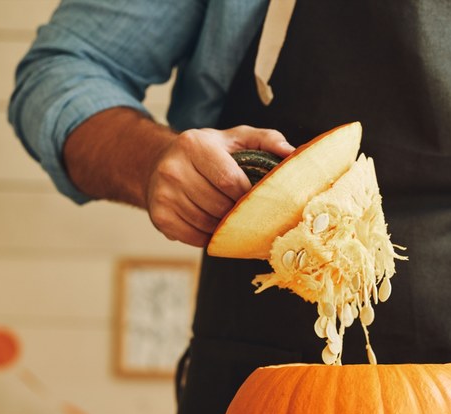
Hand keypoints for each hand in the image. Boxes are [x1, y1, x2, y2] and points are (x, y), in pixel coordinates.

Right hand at [146, 126, 293, 246]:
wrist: (160, 164)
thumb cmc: (207, 153)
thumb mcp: (235, 138)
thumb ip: (266, 140)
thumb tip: (292, 153)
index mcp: (194, 144)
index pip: (230, 181)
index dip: (248, 195)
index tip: (257, 198)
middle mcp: (173, 168)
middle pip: (219, 205)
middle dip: (237, 212)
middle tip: (244, 210)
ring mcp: (163, 194)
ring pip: (207, 224)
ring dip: (224, 226)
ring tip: (228, 215)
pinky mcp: (159, 217)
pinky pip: (194, 238)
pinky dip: (209, 237)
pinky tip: (212, 225)